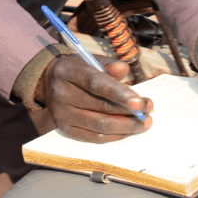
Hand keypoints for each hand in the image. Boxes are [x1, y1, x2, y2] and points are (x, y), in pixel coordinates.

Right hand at [36, 55, 151, 142]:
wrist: (49, 82)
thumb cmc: (77, 70)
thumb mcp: (89, 60)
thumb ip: (108, 65)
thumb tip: (124, 69)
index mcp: (67, 71)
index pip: (96, 84)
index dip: (120, 94)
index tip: (140, 102)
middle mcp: (61, 94)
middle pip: (100, 107)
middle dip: (130, 111)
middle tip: (149, 109)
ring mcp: (62, 114)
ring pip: (100, 125)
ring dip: (127, 126)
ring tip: (144, 122)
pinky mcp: (66, 129)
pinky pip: (95, 137)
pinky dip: (116, 135)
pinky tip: (129, 130)